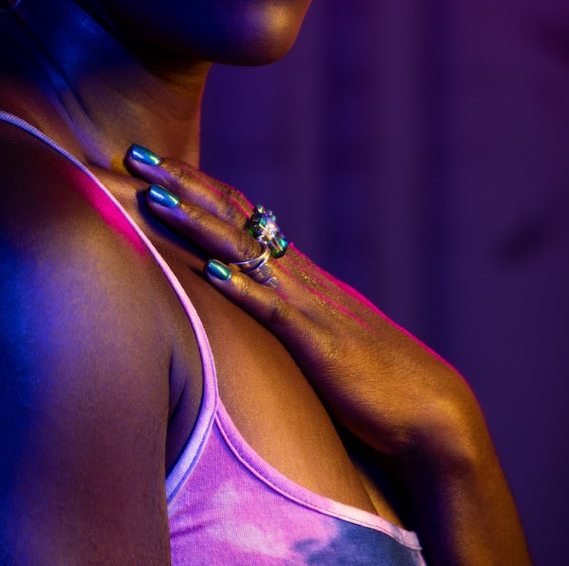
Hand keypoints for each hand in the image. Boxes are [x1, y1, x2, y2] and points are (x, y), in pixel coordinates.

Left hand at [127, 144, 470, 463]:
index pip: (241, 213)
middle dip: (183, 184)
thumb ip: (285, 314)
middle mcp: (301, 278)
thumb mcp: (317, 336)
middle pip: (234, 216)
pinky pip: (273, 311)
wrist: (432, 414)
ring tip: (155, 197)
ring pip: (244, 251)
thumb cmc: (372, 383)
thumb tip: (246, 298)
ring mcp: (310, 306)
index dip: (197, 185)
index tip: (155, 163)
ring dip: (196, 223)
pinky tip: (209, 270)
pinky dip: (240, 288)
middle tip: (136, 154)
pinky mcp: (318, 344)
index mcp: (299, 275)